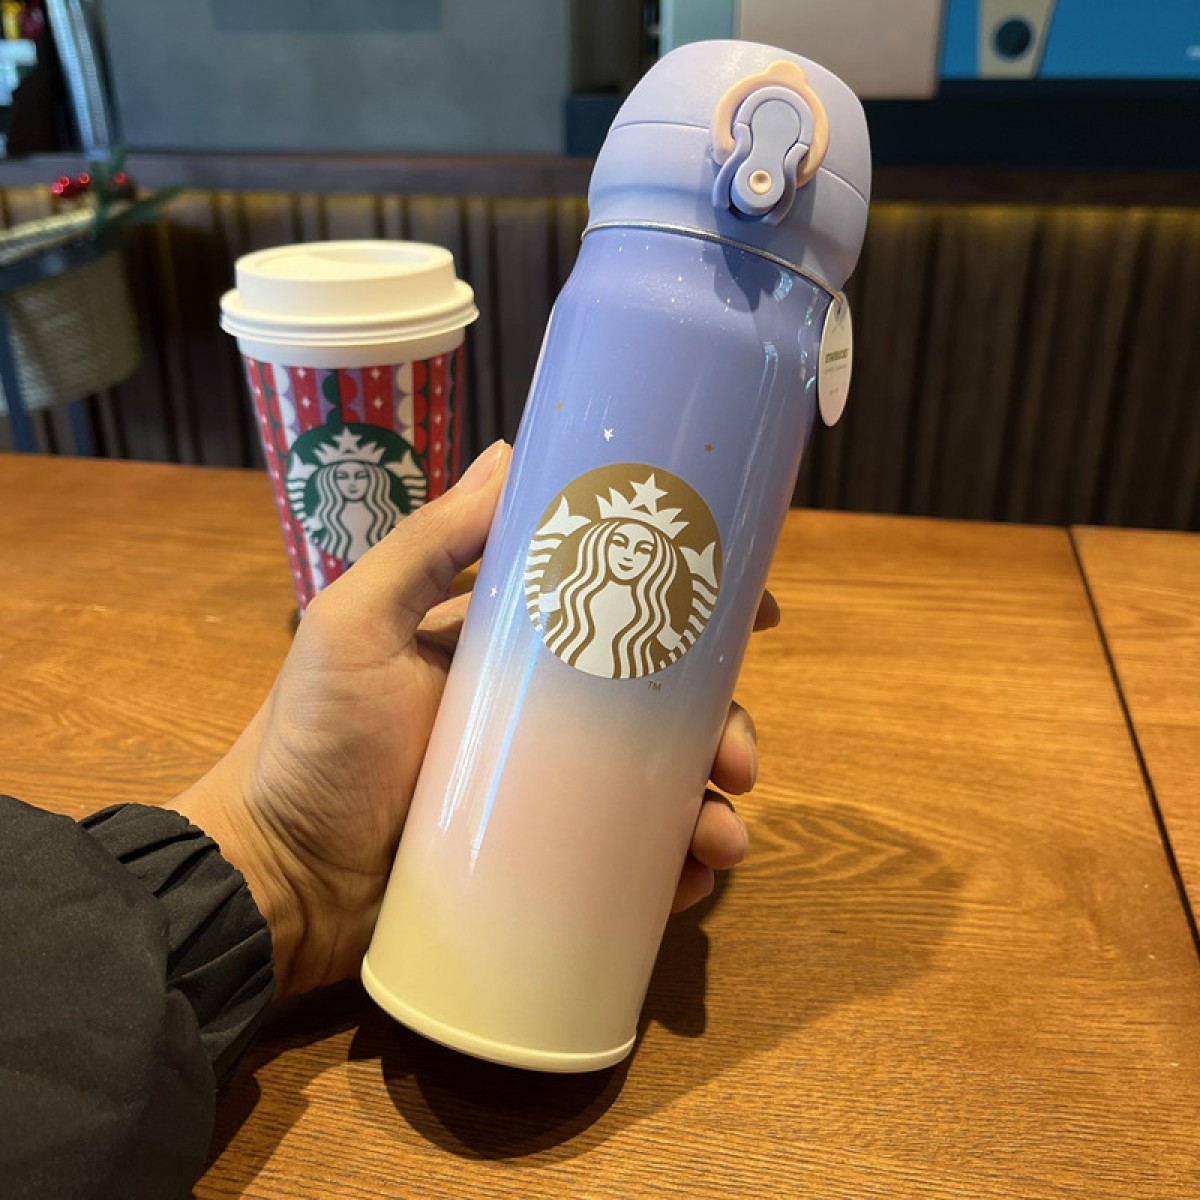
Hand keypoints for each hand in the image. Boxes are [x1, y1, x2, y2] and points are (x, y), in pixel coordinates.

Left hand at [175, 441, 774, 997]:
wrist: (276, 877)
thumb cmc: (315, 741)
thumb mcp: (358, 623)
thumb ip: (429, 543)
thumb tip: (513, 452)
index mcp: (513, 650)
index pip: (621, 612)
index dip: (694, 610)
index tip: (758, 611)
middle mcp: (543, 715)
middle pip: (660, 706)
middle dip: (720, 723)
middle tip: (738, 756)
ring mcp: (548, 793)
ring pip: (658, 786)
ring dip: (710, 803)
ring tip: (722, 834)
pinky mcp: (545, 864)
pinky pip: (628, 863)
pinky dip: (673, 872)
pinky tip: (692, 878)